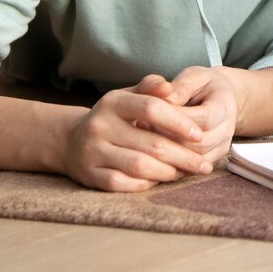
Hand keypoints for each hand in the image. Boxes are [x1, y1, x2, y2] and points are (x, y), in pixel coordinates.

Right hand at [61, 76, 213, 191]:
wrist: (69, 140)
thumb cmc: (112, 117)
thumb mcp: (128, 96)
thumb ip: (150, 87)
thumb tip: (170, 87)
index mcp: (112, 102)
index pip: (151, 108)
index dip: (178, 122)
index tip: (199, 134)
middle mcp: (99, 126)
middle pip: (150, 143)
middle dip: (182, 156)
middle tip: (203, 164)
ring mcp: (92, 152)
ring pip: (139, 166)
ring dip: (168, 172)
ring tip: (186, 172)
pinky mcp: (89, 175)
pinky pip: (123, 184)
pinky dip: (145, 184)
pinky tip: (161, 181)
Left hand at [146, 67, 240, 169]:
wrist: (219, 97)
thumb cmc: (202, 85)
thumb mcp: (193, 77)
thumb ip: (180, 86)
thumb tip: (165, 99)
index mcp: (224, 105)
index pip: (204, 118)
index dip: (177, 119)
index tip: (150, 113)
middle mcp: (227, 129)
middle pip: (200, 144)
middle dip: (170, 139)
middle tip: (142, 131)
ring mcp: (222, 146)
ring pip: (196, 160)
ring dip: (169, 154)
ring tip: (145, 143)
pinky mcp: (213, 158)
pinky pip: (193, 169)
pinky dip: (173, 166)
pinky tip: (153, 157)